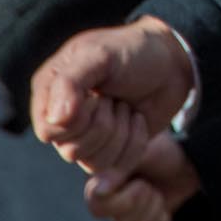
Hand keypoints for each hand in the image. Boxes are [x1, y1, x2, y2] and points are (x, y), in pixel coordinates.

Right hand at [30, 17, 194, 177]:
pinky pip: (116, 168)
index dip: (76, 120)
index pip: (48, 131)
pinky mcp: (109, 150)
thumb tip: (55, 119)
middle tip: (114, 97)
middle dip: (104, 124)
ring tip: (126, 105)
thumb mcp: (102, 54)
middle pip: (71, 151)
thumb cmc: (134, 51)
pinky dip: (135, 143)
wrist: (173, 63)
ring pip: (94, 163)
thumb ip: (71, 81)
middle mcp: (62, 119)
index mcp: (50, 91)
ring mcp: (85, 137)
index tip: (97, 95)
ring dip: (121, 132)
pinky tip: (137, 119)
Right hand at [86, 132, 199, 220]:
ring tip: (154, 187)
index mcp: (97, 183)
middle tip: (146, 181)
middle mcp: (105, 203)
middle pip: (121, 220)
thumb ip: (117, 168)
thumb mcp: (139, 150)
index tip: (137, 179)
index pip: (98, 205)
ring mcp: (122, 217)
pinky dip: (161, 217)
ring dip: (154, 203)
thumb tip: (99, 191)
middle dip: (142, 197)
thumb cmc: (157, 150)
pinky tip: (161, 202)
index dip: (124, 196)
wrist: (182, 159)